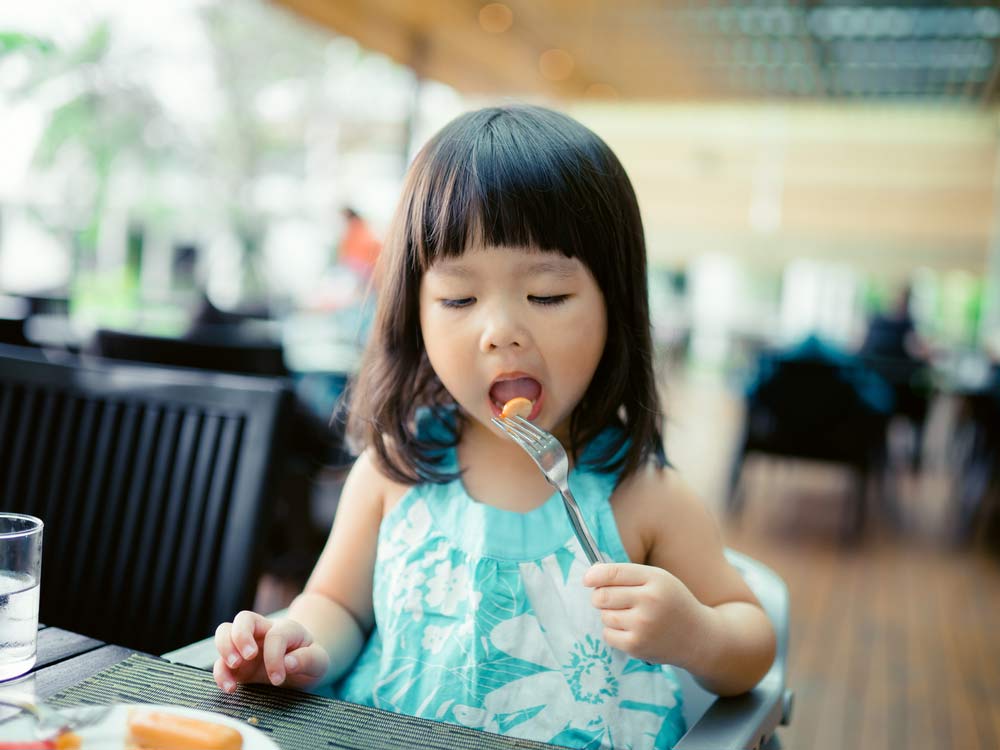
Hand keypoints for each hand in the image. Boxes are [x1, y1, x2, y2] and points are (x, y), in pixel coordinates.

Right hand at [213, 610, 329, 692]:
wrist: (303, 667)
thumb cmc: (311, 661)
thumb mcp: (319, 661)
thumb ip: (308, 660)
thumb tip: (288, 664)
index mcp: (286, 629)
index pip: (275, 635)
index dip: (274, 657)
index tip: (278, 679)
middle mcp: (263, 632)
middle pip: (243, 618)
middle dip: (241, 637)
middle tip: (247, 658)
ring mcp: (247, 646)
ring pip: (225, 632)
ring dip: (225, 648)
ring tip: (234, 667)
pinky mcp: (237, 665)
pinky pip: (220, 663)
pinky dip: (220, 673)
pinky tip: (230, 688)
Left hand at [583, 563, 713, 667]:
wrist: (698, 637)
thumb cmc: (672, 603)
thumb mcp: (659, 580)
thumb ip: (628, 575)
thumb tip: (591, 575)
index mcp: (655, 579)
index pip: (613, 573)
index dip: (594, 575)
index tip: (587, 579)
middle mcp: (650, 601)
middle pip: (602, 596)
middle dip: (600, 596)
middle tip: (610, 599)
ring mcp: (643, 625)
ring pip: (604, 616)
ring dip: (610, 615)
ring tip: (630, 616)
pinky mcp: (637, 646)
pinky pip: (608, 635)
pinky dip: (614, 632)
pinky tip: (631, 630)